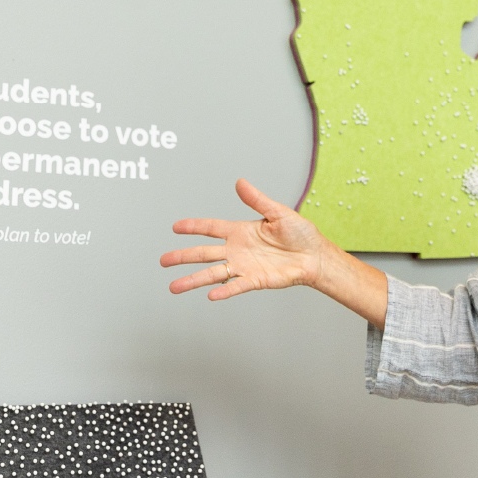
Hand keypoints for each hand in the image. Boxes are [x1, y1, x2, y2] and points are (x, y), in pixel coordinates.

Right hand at [160, 178, 330, 300]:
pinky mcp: (255, 280)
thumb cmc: (299, 233)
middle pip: (204, 253)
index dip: (193, 227)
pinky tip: (210, 295)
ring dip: (194, 280)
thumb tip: (240, 182)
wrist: (314, 256)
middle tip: (163, 261)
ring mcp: (244, 266)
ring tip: (174, 287)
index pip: (211, 228)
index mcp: (240, 231)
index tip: (175, 227)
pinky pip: (236, 286)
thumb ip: (257, 200)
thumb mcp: (278, 212)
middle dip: (183, 256)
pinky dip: (224, 291)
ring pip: (213, 273)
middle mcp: (237, 250)